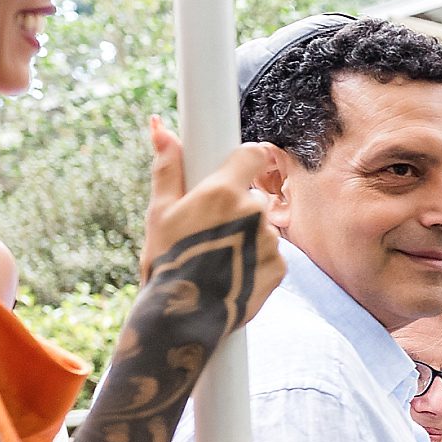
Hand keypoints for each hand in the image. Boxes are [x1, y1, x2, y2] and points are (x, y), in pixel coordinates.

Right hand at [139, 117, 285, 331]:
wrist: (184, 316)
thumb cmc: (167, 260)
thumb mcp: (159, 211)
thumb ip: (168, 166)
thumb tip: (160, 126)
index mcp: (223, 191)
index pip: (253, 154)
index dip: (247, 159)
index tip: (239, 167)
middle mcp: (253, 212)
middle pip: (253, 196)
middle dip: (236, 208)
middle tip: (209, 232)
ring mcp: (270, 240)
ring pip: (262, 226)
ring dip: (246, 235)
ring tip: (218, 257)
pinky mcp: (282, 267)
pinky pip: (271, 253)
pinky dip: (256, 259)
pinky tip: (233, 271)